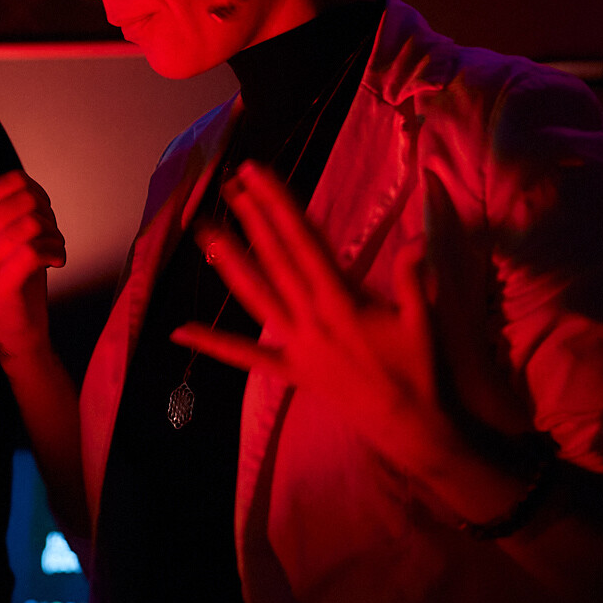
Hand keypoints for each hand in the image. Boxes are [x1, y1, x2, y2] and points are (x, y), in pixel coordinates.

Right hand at [0, 170, 66, 355]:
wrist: (15, 320)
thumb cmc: (13, 270)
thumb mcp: (3, 230)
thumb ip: (11, 202)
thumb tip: (27, 185)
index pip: (13, 180)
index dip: (38, 192)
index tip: (41, 212)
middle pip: (26, 201)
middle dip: (48, 216)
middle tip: (50, 234)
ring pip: (32, 225)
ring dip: (54, 236)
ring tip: (53, 248)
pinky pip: (34, 250)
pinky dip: (55, 252)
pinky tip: (56, 261)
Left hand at [172, 164, 528, 511]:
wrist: (411, 426)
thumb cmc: (420, 369)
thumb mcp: (422, 319)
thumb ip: (412, 276)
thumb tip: (414, 239)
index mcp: (341, 300)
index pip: (302, 240)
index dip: (278, 205)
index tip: (258, 176)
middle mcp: (310, 318)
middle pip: (274, 259)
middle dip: (252, 219)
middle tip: (229, 185)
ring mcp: (295, 345)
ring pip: (254, 296)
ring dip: (228, 262)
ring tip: (203, 232)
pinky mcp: (289, 371)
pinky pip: (245, 356)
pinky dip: (213, 343)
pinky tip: (180, 330)